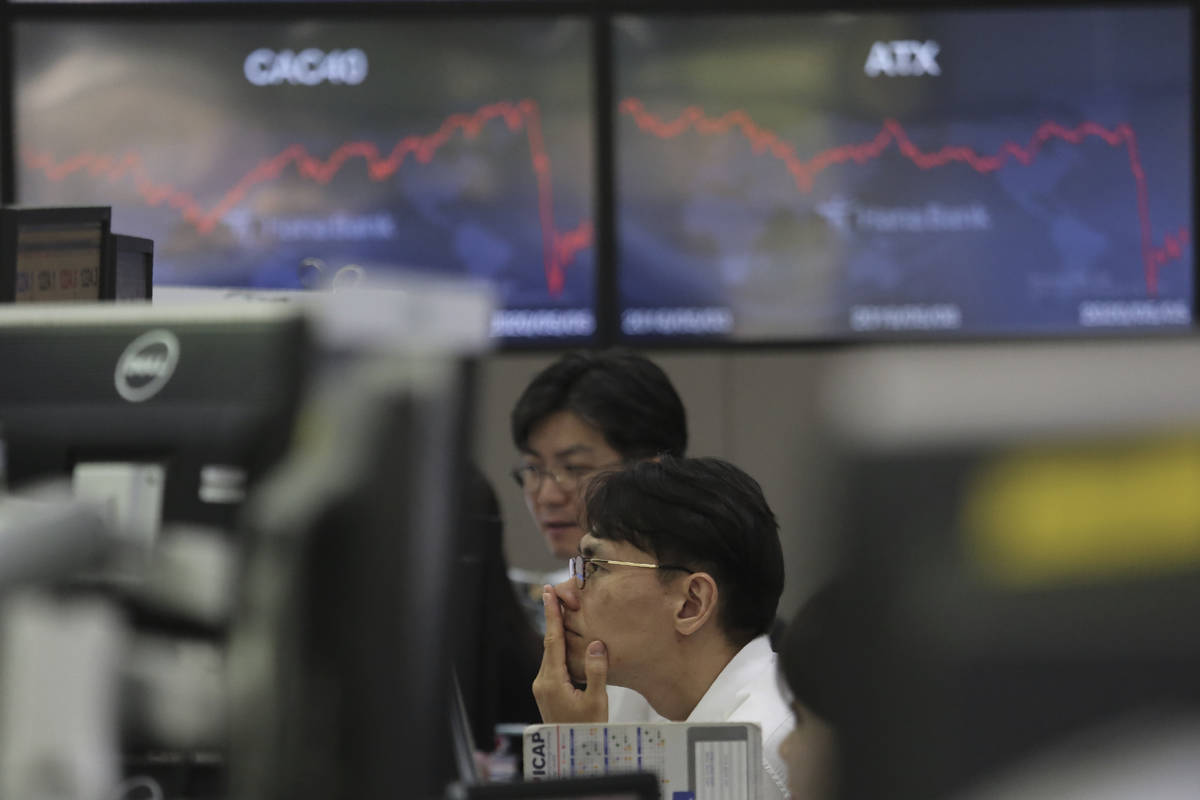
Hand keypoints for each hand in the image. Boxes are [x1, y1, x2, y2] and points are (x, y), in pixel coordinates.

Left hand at [531, 585, 608, 722]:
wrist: (572, 753)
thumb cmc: (586, 730)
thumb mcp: (596, 701)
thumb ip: (596, 671)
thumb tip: (596, 644)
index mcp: (552, 681)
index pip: (552, 640)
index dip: (551, 615)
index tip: (548, 593)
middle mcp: (542, 681)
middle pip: (549, 643)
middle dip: (554, 618)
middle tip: (556, 594)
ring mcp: (543, 687)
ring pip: (551, 653)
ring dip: (557, 633)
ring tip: (563, 612)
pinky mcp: (547, 692)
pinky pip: (553, 663)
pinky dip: (559, 648)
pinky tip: (567, 641)